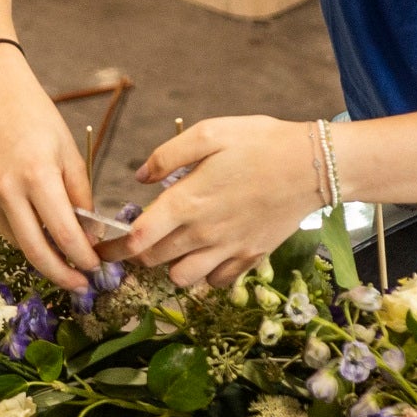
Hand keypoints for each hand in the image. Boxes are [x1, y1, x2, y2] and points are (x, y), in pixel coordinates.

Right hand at [0, 51, 98, 289]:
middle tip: (80, 286)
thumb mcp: (68, 152)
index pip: (63, 235)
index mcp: (36, 175)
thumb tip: (89, 237)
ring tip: (57, 240)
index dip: (82, 259)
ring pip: (17, 241)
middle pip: (35, 252)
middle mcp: (4, 190)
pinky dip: (18, 228)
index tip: (95, 270)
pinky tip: (25, 210)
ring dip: (40, 248)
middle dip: (61, 275)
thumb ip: (80, 197)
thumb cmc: (35, 118)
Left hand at [127, 117, 316, 290]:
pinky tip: (206, 254)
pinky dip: (205, 276)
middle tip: (139, 239)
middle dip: (138, 254)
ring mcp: (228, 249)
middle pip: (153, 261)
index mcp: (187, 201)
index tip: (103, 248)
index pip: (136, 239)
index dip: (112, 248)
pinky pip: (216, 283)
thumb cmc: (260, 142)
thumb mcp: (209, 133)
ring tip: (174, 247)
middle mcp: (203, 233)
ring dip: (170, 267)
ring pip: (181, 279)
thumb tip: (139, 177)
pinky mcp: (250, 257)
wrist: (314, 165)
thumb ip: (167, 156)